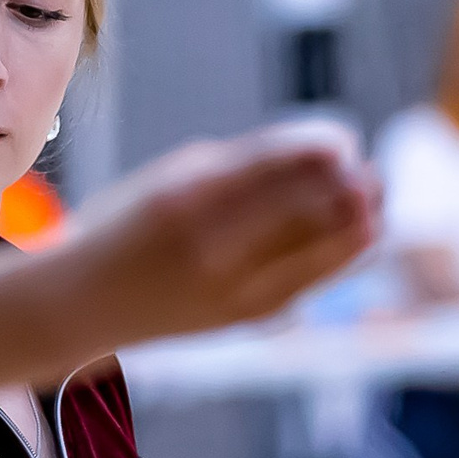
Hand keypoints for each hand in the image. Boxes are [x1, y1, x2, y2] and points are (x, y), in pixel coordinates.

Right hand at [69, 131, 378, 345]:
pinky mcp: (247, 317)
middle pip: (309, 209)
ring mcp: (232, 288)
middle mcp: (213, 247)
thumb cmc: (131, 224)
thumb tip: (328, 150)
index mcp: (188, 198)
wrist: (84, 304)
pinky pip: (312, 282)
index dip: (324, 152)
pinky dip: (343, 255)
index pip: (277, 168)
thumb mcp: (173, 173)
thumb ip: (246, 160)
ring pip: (320, 251)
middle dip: (351, 185)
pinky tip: (361, 233)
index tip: (345, 140)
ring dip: (358, 220)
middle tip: (369, 168)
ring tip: (373, 194)